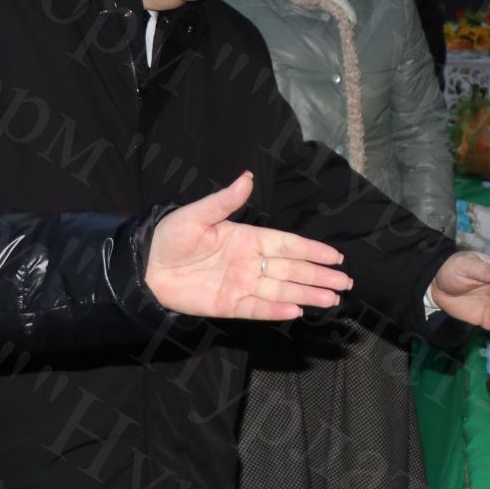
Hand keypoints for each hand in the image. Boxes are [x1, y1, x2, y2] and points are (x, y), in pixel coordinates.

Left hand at [145, 172, 353, 319]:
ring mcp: (242, 285)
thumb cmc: (170, 237)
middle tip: (346, 283)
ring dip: (307, 295)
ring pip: (282, 291)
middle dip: (319, 276)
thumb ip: (225, 200)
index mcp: (248, 239)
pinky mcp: (229, 304)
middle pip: (292, 270)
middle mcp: (250, 263)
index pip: (288, 245)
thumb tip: (247, 177)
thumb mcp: (197, 214)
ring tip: (331, 300)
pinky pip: (257, 309)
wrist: (143, 267)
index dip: (312, 251)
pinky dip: (276, 310)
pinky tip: (297, 311)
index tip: (336, 257)